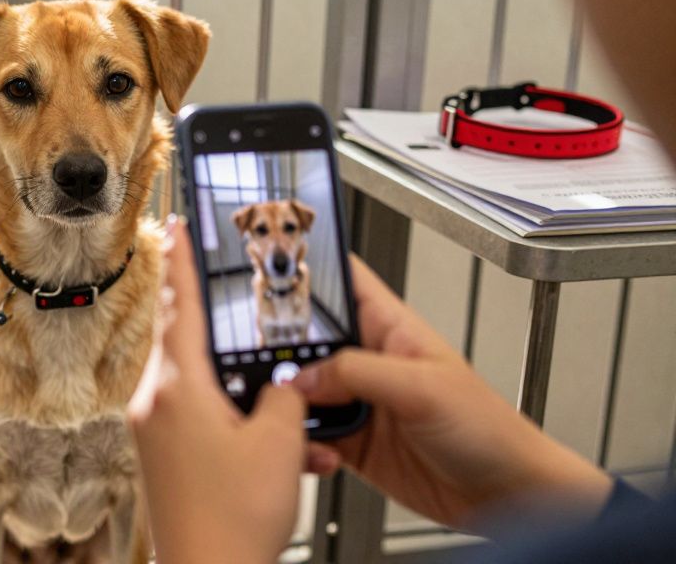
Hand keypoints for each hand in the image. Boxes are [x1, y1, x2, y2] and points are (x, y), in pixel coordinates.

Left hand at [129, 218, 306, 563]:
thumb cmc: (230, 523)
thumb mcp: (277, 445)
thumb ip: (282, 398)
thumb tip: (281, 383)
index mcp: (176, 389)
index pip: (179, 305)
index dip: (182, 259)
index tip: (179, 223)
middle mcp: (156, 405)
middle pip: (184, 338)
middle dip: (209, 312)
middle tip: (215, 275)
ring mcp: (156, 432)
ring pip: (198, 380)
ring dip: (235, 376)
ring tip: (266, 375)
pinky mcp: (165, 457)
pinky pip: (199, 415)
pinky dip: (235, 414)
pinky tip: (273, 435)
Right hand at [293, 256, 612, 535]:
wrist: (507, 495)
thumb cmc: (490, 430)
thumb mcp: (423, 389)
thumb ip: (358, 373)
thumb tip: (303, 376)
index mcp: (391, 329)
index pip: (343, 282)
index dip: (307, 270)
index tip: (267, 272)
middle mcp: (369, 361)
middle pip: (307, 340)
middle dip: (280, 348)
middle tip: (259, 360)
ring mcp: (358, 402)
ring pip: (301, 390)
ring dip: (286, 400)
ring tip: (279, 407)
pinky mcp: (352, 442)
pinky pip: (309, 434)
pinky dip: (298, 440)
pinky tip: (307, 445)